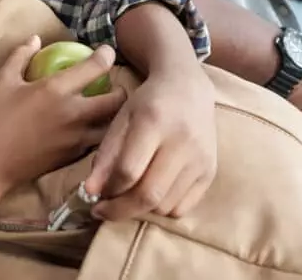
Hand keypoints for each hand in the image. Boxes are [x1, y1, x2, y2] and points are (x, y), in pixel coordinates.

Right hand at [0, 35, 126, 193]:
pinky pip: (97, 143)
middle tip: (116, 86)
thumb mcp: (2, 81)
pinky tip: (93, 129)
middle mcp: (74, 114)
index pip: (95, 67)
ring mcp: (76, 138)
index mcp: (56, 89)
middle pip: (116, 100)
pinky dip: (101, 134)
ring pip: (113, 126)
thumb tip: (35, 39)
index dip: (106, 55)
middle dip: (122, 91)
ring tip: (110, 110)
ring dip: (116, 116)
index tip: (107, 52)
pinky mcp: (73, 158)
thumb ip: (20, 55)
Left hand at [84, 62, 216, 220]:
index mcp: (153, 122)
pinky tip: (151, 195)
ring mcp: (200, 158)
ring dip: (140, 210)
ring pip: (164, 205)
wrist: (188, 88)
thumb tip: (91, 191)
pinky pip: (182, 208)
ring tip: (127, 197)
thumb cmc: (148, 103)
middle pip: (148, 194)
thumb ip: (105, 156)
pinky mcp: (210, 171)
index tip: (95, 196)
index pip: (128, 170)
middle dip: (120, 210)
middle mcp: (181, 141)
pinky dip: (162, 209)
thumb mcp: (121, 120)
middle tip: (104, 212)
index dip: (108, 189)